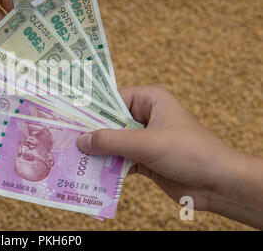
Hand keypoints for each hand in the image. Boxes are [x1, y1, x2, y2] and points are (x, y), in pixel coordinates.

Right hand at [77, 85, 262, 228]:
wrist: (218, 184)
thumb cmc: (189, 152)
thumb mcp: (147, 143)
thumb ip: (112, 141)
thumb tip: (81, 141)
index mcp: (149, 100)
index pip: (112, 100)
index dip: (90, 110)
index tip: (67, 119)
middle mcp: (145, 116)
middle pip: (110, 122)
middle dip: (92, 134)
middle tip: (65, 140)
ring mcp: (144, 139)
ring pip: (113, 142)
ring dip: (97, 152)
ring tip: (72, 158)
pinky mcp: (144, 159)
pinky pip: (120, 159)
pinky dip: (107, 166)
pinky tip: (89, 173)